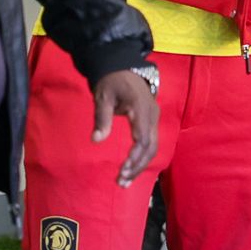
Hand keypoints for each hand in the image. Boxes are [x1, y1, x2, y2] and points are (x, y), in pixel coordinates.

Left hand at [93, 70, 159, 185]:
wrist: (123, 67)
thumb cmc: (111, 81)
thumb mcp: (103, 96)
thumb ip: (102, 118)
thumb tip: (96, 140)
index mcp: (141, 108)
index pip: (143, 138)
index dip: (135, 156)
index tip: (123, 169)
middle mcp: (152, 115)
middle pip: (151, 147)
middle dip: (137, 166)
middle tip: (122, 182)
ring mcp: (154, 118)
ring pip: (153, 147)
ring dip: (140, 165)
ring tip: (125, 181)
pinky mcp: (151, 121)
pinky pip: (150, 142)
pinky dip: (142, 157)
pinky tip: (132, 169)